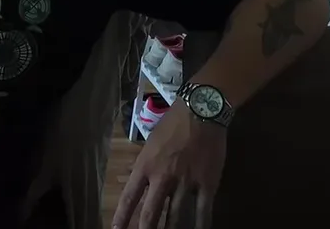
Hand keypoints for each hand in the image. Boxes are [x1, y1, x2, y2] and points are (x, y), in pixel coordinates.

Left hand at [113, 105, 226, 228]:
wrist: (200, 111)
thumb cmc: (172, 124)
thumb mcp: (150, 142)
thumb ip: (145, 163)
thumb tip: (137, 177)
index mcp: (145, 166)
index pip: (130, 197)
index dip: (122, 217)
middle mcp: (163, 178)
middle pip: (151, 213)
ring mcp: (186, 182)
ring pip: (177, 216)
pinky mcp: (207, 184)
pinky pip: (203, 211)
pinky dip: (201, 225)